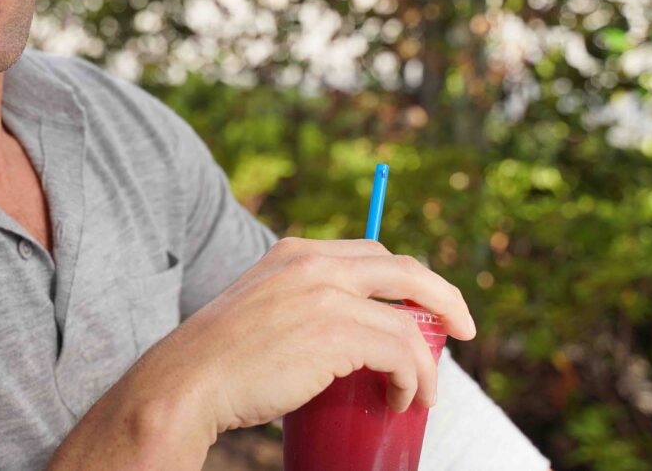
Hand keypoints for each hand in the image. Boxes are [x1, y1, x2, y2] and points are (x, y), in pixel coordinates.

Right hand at [135, 237, 475, 434]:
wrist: (188, 383)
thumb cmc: (222, 364)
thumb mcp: (261, 310)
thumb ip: (297, 305)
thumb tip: (340, 340)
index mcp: (296, 252)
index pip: (373, 253)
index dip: (410, 280)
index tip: (428, 306)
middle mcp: (314, 262)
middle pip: (406, 270)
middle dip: (445, 300)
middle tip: (464, 330)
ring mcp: (326, 294)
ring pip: (409, 321)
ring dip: (426, 362)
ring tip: (422, 393)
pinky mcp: (336, 332)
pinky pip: (401, 354)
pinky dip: (414, 380)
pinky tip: (403, 399)